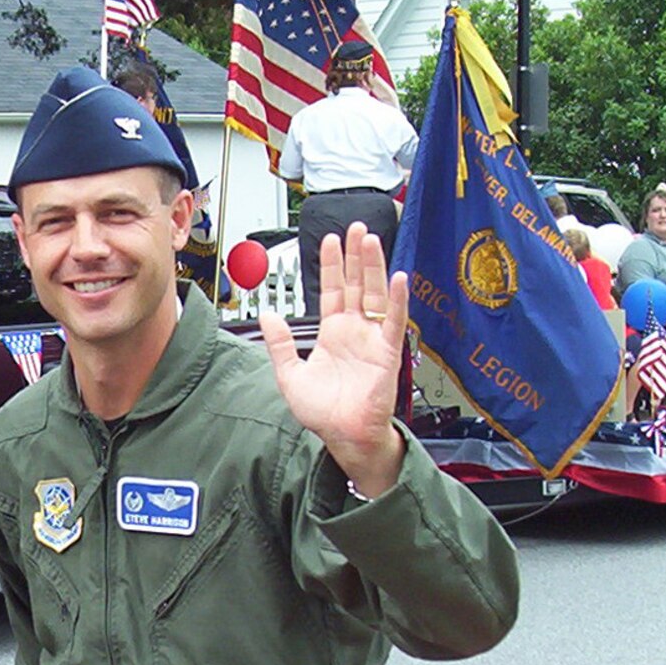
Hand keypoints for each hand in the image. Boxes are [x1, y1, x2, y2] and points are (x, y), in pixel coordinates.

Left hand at [258, 222, 407, 497]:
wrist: (343, 437)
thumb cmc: (323, 412)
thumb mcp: (290, 375)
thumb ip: (280, 344)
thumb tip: (267, 316)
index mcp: (333, 334)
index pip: (334, 291)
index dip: (333, 266)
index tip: (330, 240)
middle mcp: (355, 332)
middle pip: (357, 284)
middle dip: (356, 256)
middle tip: (356, 227)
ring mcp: (372, 340)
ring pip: (375, 295)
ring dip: (374, 267)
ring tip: (371, 240)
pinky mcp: (387, 353)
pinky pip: (394, 323)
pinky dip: (397, 301)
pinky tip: (397, 278)